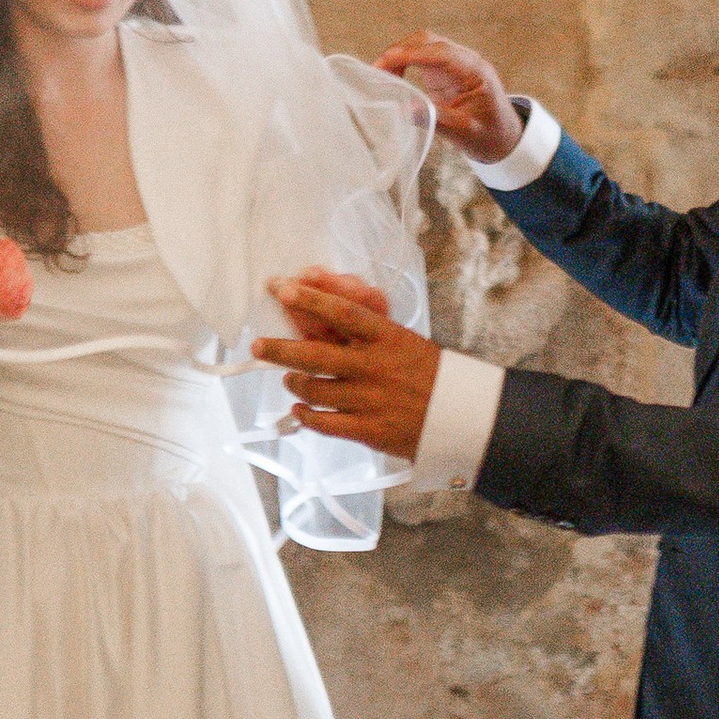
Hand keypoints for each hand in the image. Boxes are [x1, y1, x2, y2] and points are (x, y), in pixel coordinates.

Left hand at [254, 269, 442, 461]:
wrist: (460, 415)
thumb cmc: (429, 373)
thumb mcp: (402, 340)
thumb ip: (364, 330)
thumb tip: (320, 317)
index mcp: (387, 337)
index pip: (342, 311)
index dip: (309, 299)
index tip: (282, 288)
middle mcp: (374, 366)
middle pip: (315, 354)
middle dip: (280, 348)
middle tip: (258, 344)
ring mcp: (369, 399)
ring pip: (313, 389)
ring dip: (293, 381)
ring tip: (288, 377)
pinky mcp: (367, 430)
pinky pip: (323, 423)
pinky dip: (305, 416)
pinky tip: (298, 410)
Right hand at [380, 30, 522, 168]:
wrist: (502, 138)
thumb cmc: (488, 135)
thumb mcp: (463, 132)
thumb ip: (436, 119)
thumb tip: (404, 109)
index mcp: (476, 72)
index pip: (442, 53)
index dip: (413, 54)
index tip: (388, 60)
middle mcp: (465, 61)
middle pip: (429, 41)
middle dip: (401, 50)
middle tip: (377, 70)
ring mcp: (454, 63)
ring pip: (422, 44)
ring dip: (399, 54)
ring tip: (379, 74)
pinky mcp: (443, 70)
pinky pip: (420, 56)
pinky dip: (403, 61)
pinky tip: (392, 76)